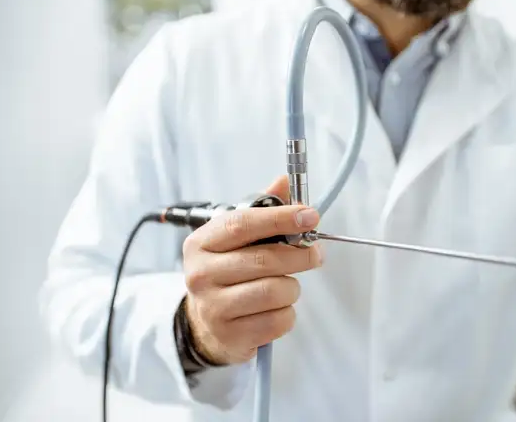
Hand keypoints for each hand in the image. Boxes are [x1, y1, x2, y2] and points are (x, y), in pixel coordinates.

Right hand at [182, 176, 322, 365]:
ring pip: (276, 291)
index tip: (310, 216)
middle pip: (265, 260)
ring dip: (292, 287)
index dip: (280, 218)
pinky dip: (288, 313)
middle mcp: (201, 274)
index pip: (242, 224)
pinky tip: (276, 309)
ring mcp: (213, 307)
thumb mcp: (236, 239)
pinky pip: (279, 320)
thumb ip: (262, 210)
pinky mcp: (231, 335)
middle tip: (315, 254)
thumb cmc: (228, 273)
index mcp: (201, 243)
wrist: (205, 324)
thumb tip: (284, 181)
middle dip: (300, 255)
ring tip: (286, 285)